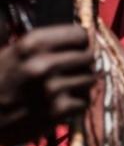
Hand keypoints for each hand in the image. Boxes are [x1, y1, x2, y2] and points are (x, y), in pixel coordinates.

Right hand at [0, 24, 93, 145]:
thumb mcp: (9, 50)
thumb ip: (42, 41)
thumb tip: (80, 35)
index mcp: (32, 43)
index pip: (80, 34)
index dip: (80, 42)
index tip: (76, 48)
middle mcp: (43, 63)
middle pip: (88, 56)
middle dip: (82, 63)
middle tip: (71, 70)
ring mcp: (52, 88)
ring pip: (90, 79)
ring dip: (81, 83)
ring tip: (66, 87)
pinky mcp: (57, 111)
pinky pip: (84, 101)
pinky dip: (77, 104)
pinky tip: (62, 104)